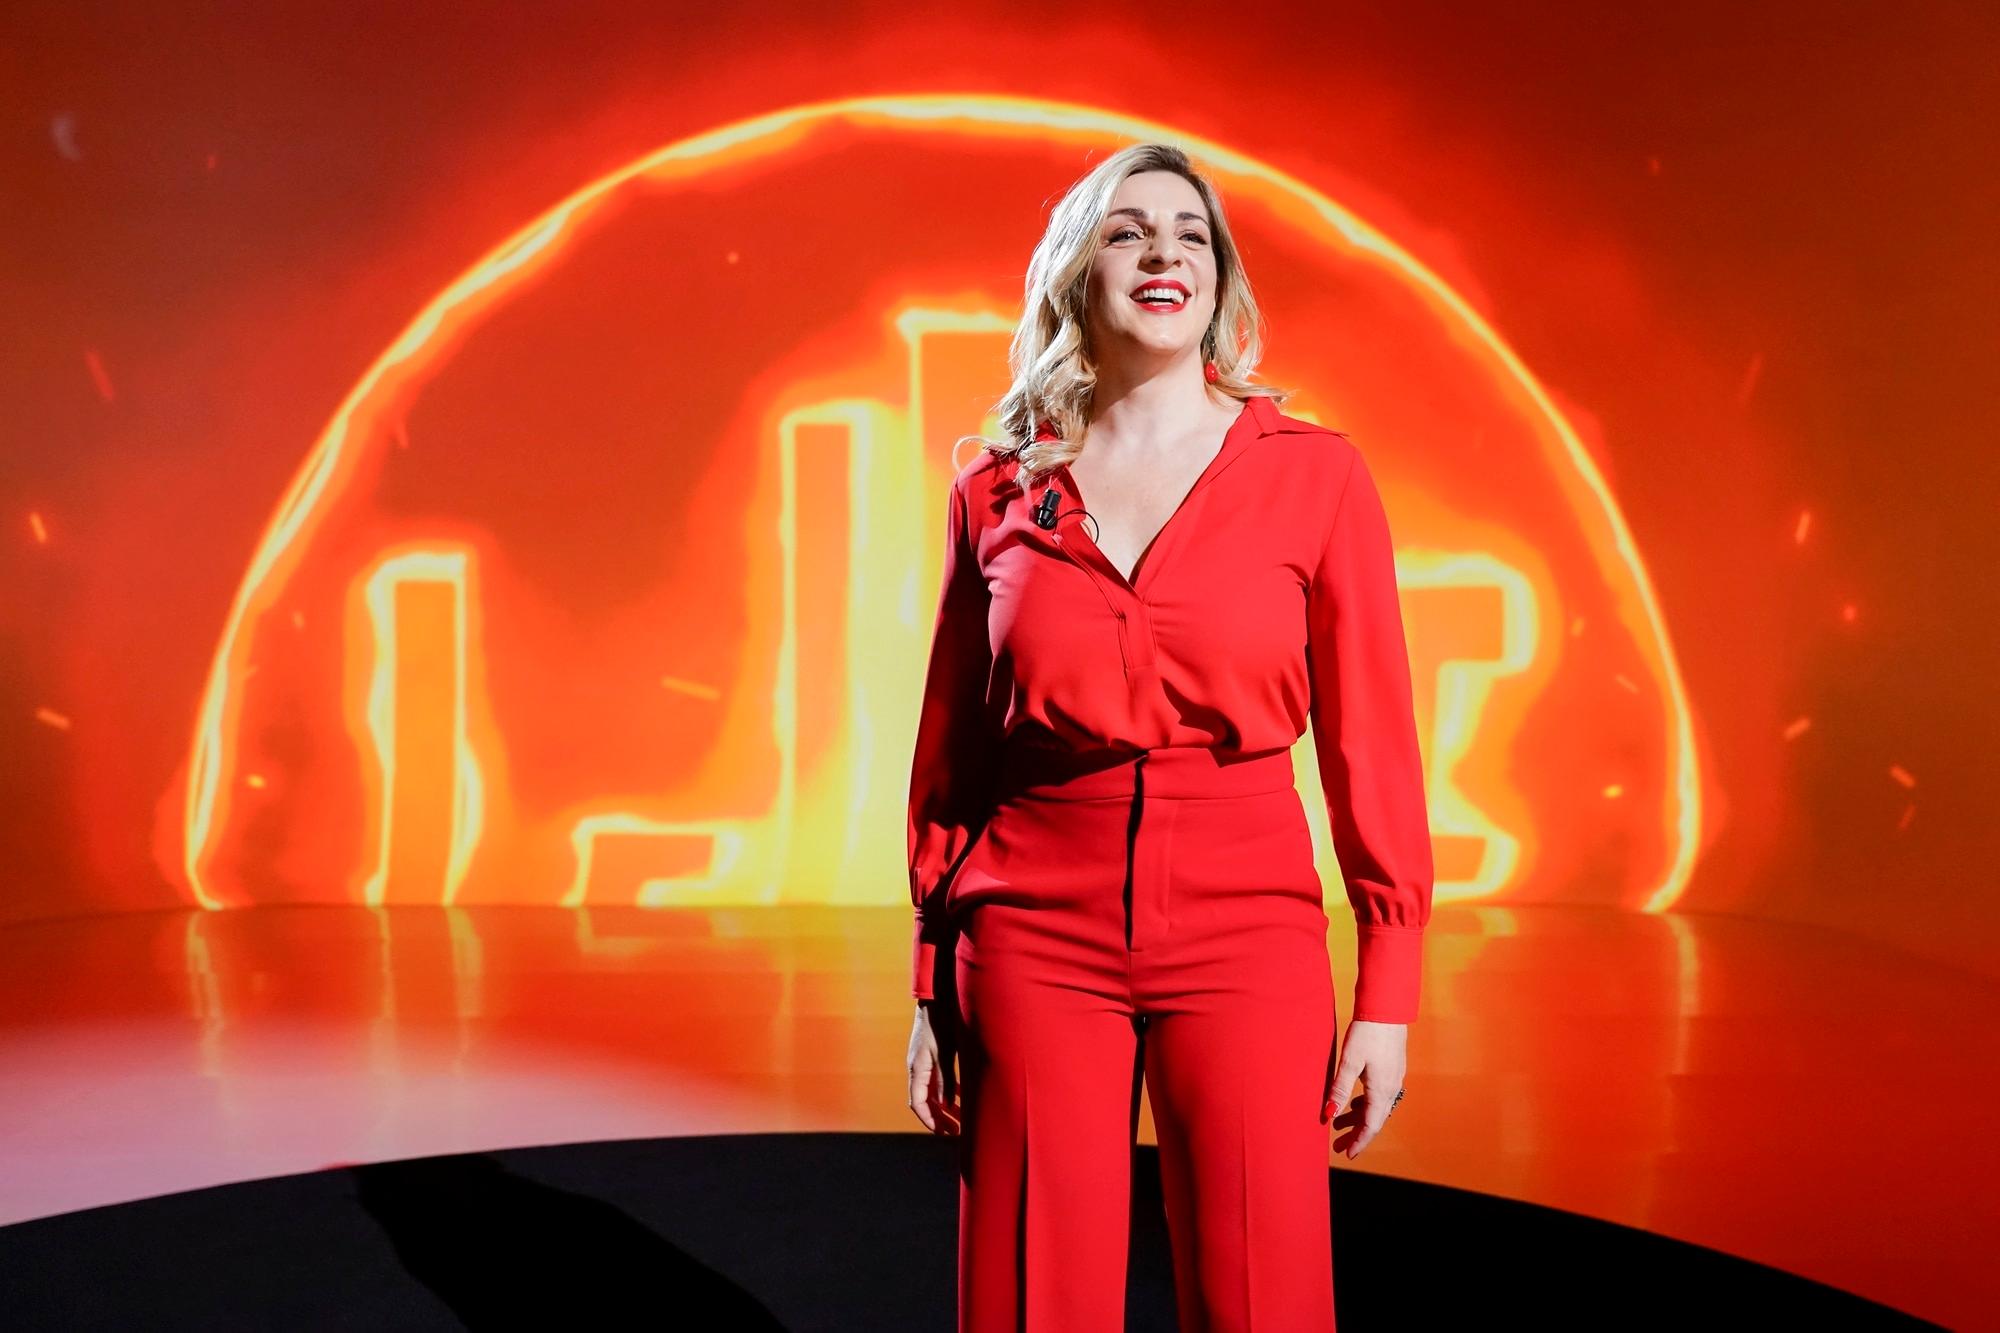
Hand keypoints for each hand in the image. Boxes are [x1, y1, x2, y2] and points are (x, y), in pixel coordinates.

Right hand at [907, 1000, 960, 1134]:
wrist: (935, 999)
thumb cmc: (939, 1023)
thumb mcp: (945, 1052)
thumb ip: (945, 1078)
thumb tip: (947, 1104)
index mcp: (916, 1069)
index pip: (917, 1103)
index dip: (929, 1120)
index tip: (943, 1133)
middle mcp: (917, 1069)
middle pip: (926, 1102)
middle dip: (940, 1118)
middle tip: (955, 1133)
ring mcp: (923, 1063)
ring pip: (934, 1093)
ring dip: (946, 1107)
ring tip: (962, 1120)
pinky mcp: (931, 1057)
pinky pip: (938, 1082)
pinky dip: (949, 1093)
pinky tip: (961, 1098)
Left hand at [1321, 1018, 1406, 1157]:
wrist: (1387, 1010)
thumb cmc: (1367, 1033)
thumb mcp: (1350, 1062)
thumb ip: (1340, 1089)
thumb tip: (1330, 1114)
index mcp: (1381, 1091)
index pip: (1371, 1126)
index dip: (1359, 1142)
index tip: (1347, 1154)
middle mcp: (1391, 1089)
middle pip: (1374, 1120)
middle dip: (1356, 1134)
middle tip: (1337, 1145)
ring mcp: (1393, 1079)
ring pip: (1376, 1108)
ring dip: (1358, 1118)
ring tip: (1337, 1125)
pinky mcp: (1392, 1069)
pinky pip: (1379, 1096)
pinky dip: (1364, 1104)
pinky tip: (1352, 1102)